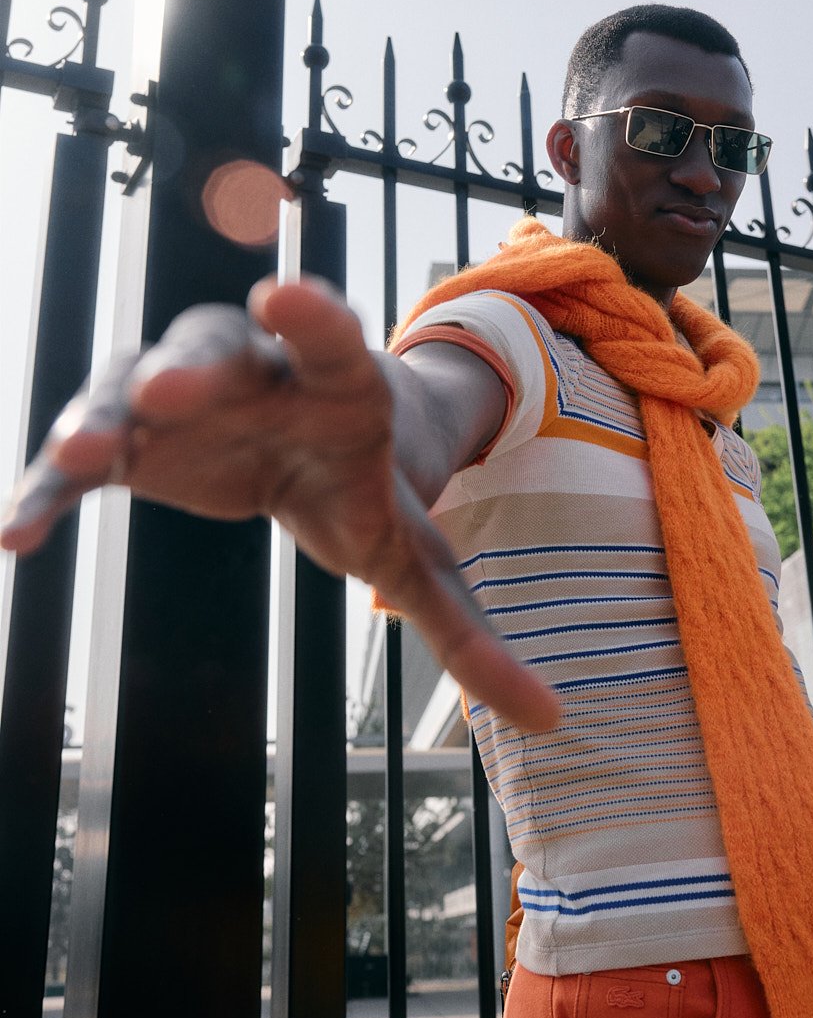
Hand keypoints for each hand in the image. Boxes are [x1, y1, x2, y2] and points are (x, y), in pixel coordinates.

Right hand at [1, 278, 559, 734]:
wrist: (319, 443)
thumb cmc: (373, 486)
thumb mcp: (420, 557)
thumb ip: (470, 633)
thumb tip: (554, 721)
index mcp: (340, 385)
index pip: (329, 341)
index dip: (313, 318)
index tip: (288, 295)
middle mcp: (257, 372)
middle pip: (220, 353)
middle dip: (193, 368)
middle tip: (167, 392)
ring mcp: (188, 393)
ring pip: (134, 386)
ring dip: (103, 416)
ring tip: (75, 458)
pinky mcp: (137, 435)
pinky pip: (86, 455)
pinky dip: (51, 485)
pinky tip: (18, 535)